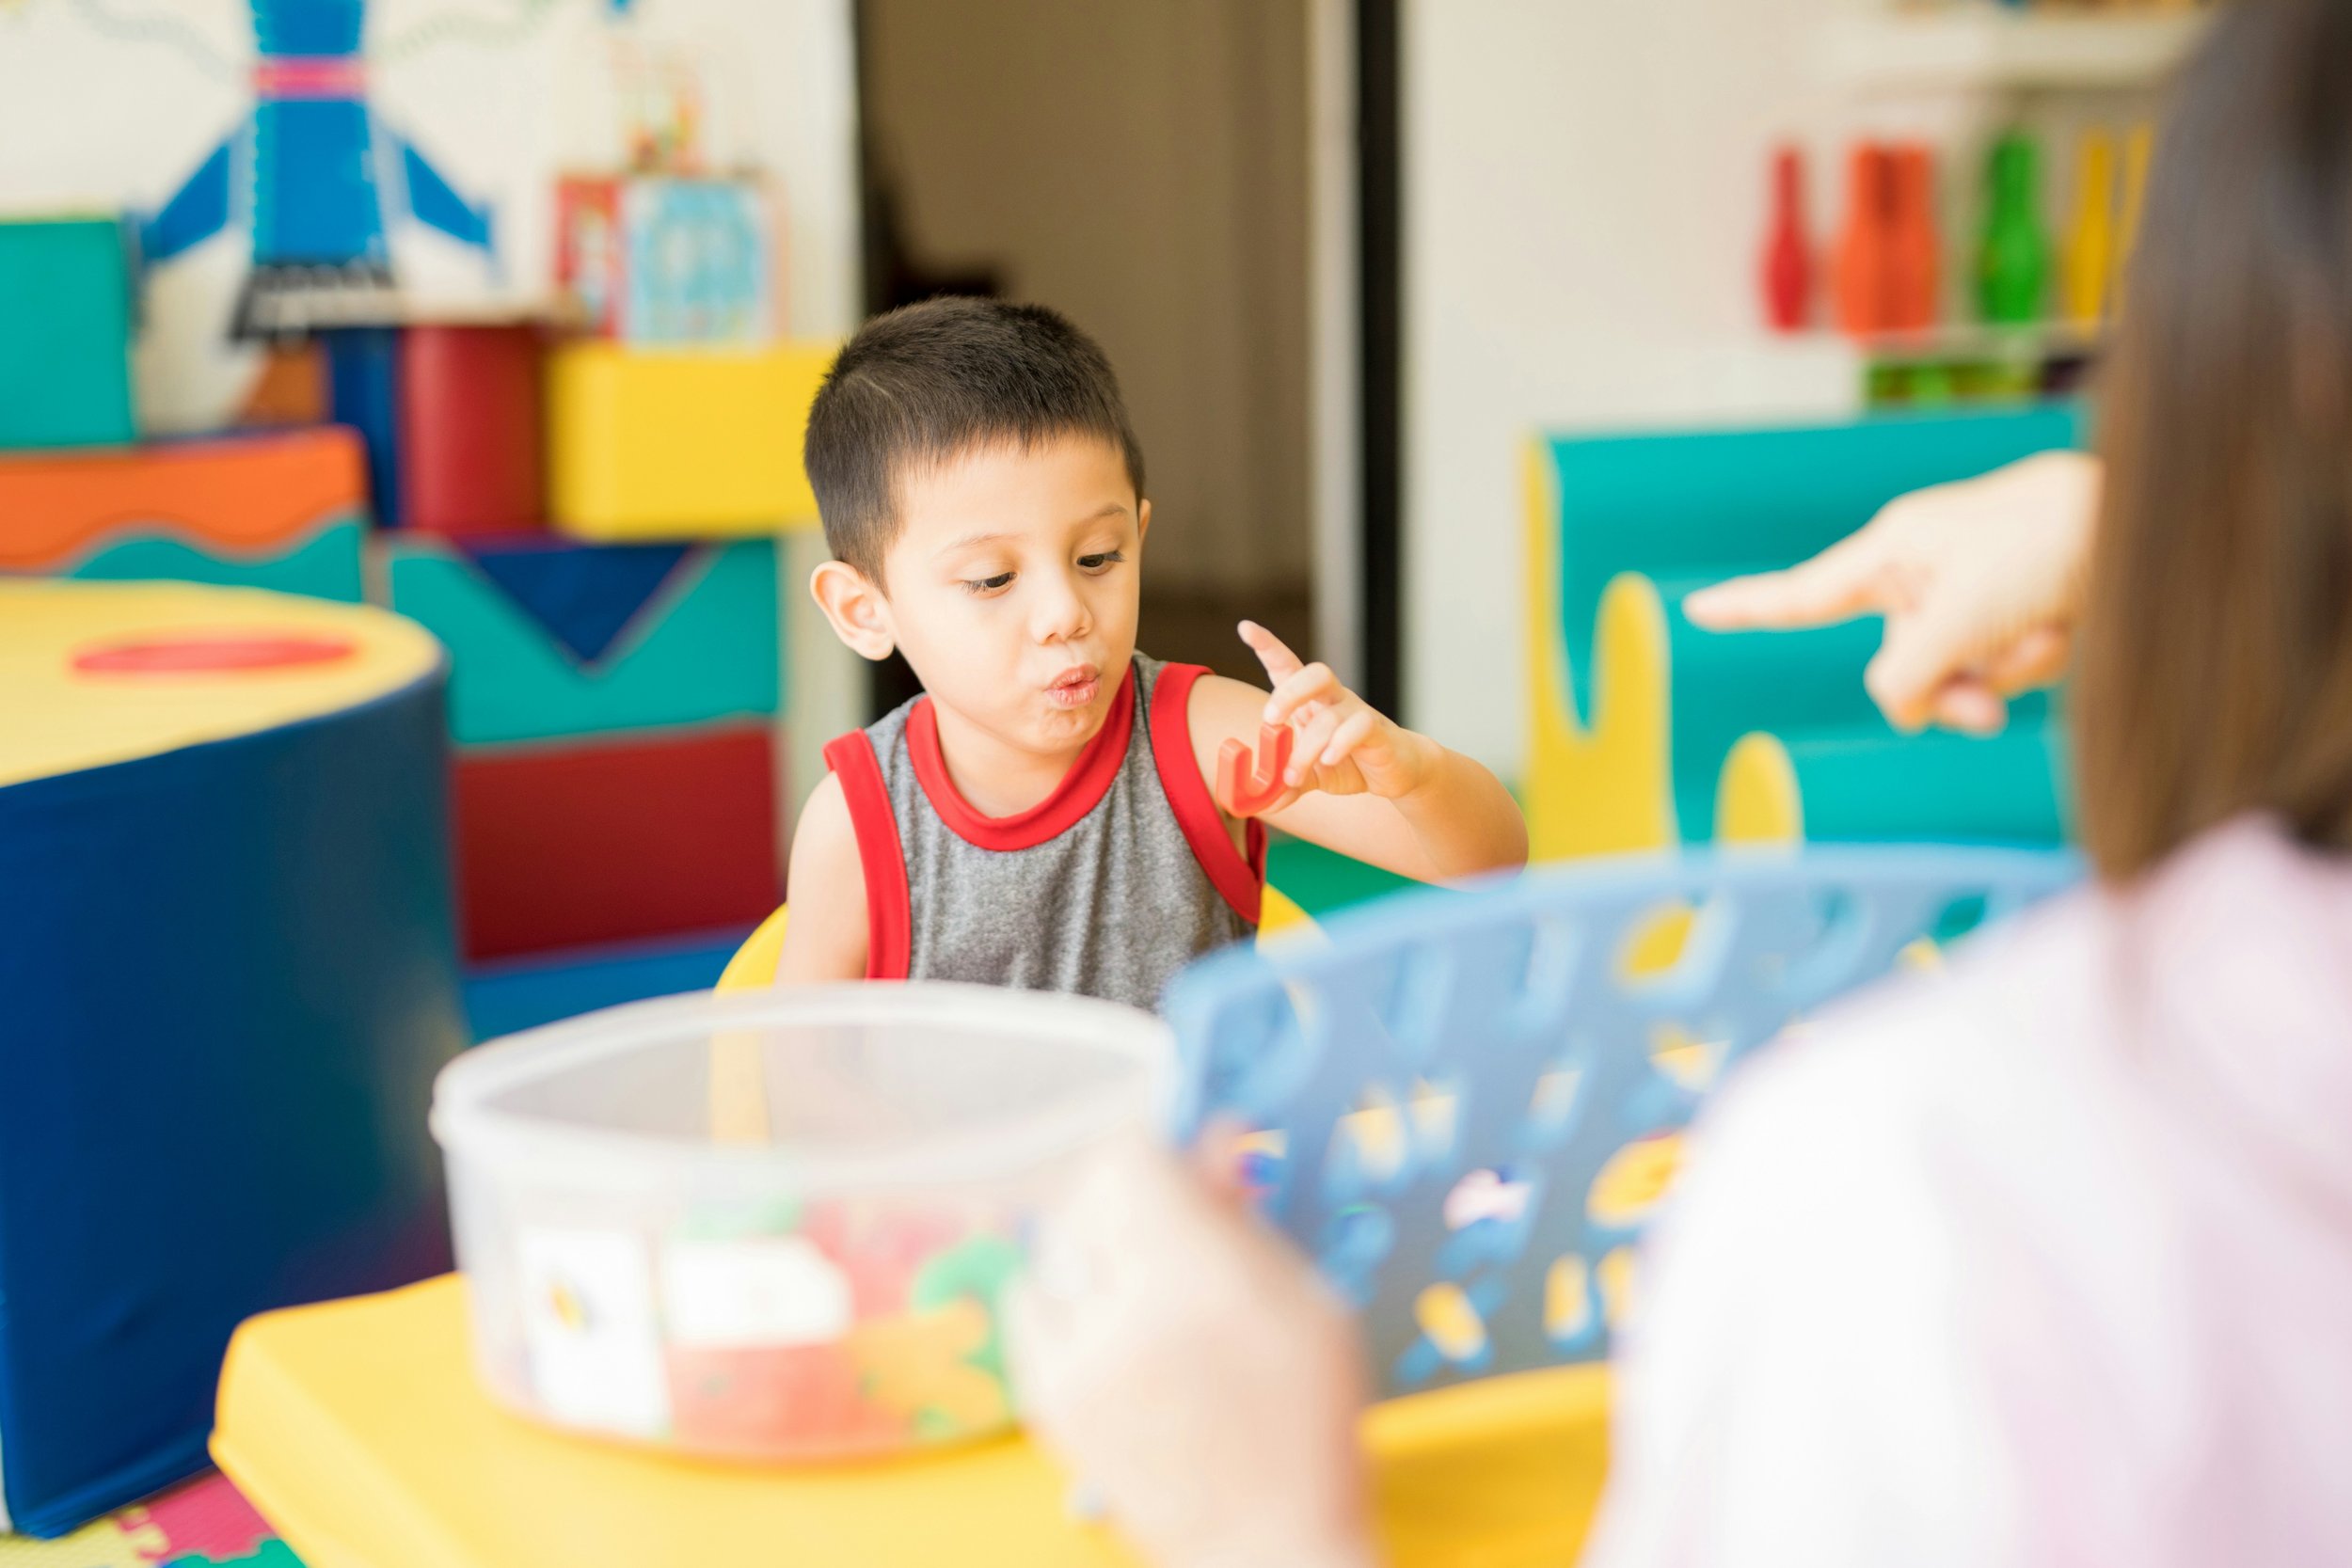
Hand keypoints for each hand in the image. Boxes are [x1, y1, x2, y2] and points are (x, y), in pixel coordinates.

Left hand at [1007, 1132, 1376, 1567]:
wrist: (1267, 1546)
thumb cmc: (1306, 1423)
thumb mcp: (1308, 1302)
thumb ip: (1245, 1215)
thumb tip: (1211, 1136)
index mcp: (1203, 1278)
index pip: (1126, 1159)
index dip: (1156, 1151)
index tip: (1181, 1167)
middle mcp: (1127, 1311)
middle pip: (1088, 1196)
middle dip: (1132, 1198)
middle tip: (1174, 1230)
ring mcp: (1078, 1360)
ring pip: (1057, 1245)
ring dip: (1097, 1247)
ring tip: (1148, 1289)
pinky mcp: (1048, 1399)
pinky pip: (1029, 1302)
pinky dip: (1063, 1298)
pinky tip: (1110, 1324)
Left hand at [1239, 621, 1436, 807]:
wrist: (1398, 773)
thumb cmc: (1351, 763)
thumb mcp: (1312, 777)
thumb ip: (1285, 785)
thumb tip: (1257, 802)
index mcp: (1310, 703)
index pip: (1288, 666)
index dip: (1268, 646)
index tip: (1245, 628)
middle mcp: (1333, 700)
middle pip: (1314, 673)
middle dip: (1288, 692)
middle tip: (1271, 719)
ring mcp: (1356, 712)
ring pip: (1330, 715)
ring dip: (1306, 747)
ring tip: (1294, 775)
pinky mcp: (1378, 731)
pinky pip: (1360, 727)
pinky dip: (1340, 744)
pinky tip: (1330, 761)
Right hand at [1682, 451, 2098, 733]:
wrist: (2147, 517)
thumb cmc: (2044, 543)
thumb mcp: (1958, 617)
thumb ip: (1906, 675)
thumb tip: (1898, 709)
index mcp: (1893, 552)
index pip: (1801, 594)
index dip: (1745, 608)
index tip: (1695, 610)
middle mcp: (1925, 575)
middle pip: (1899, 667)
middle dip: (1948, 691)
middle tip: (1988, 710)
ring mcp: (1972, 596)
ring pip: (1959, 677)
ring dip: (2005, 675)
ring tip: (2049, 634)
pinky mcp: (2017, 611)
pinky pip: (2004, 667)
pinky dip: (2037, 662)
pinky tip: (2069, 626)